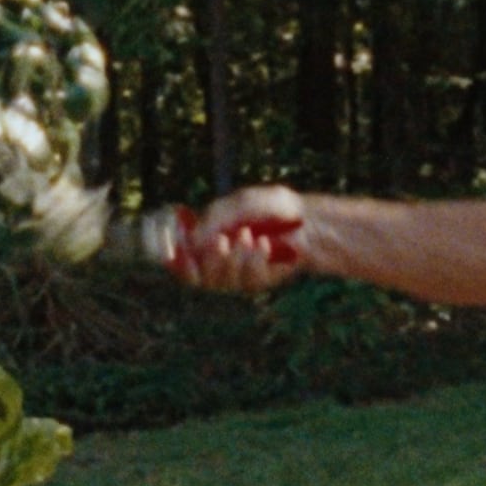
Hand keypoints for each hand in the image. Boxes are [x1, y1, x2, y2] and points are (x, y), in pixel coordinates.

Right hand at [170, 187, 307, 293]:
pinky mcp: (257, 282)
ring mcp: (237, 273)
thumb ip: (215, 220)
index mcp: (209, 236)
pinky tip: (265, 245)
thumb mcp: (241, 204)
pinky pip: (246, 281)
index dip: (174, 260)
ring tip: (249, 236)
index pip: (182, 257)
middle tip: (221, 242)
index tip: (177, 254)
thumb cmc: (274, 208)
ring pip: (220, 280)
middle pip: (197, 276)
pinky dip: (254, 261)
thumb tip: (191, 240)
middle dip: (209, 259)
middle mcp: (219, 258)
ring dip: (233, 258)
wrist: (310, 221)